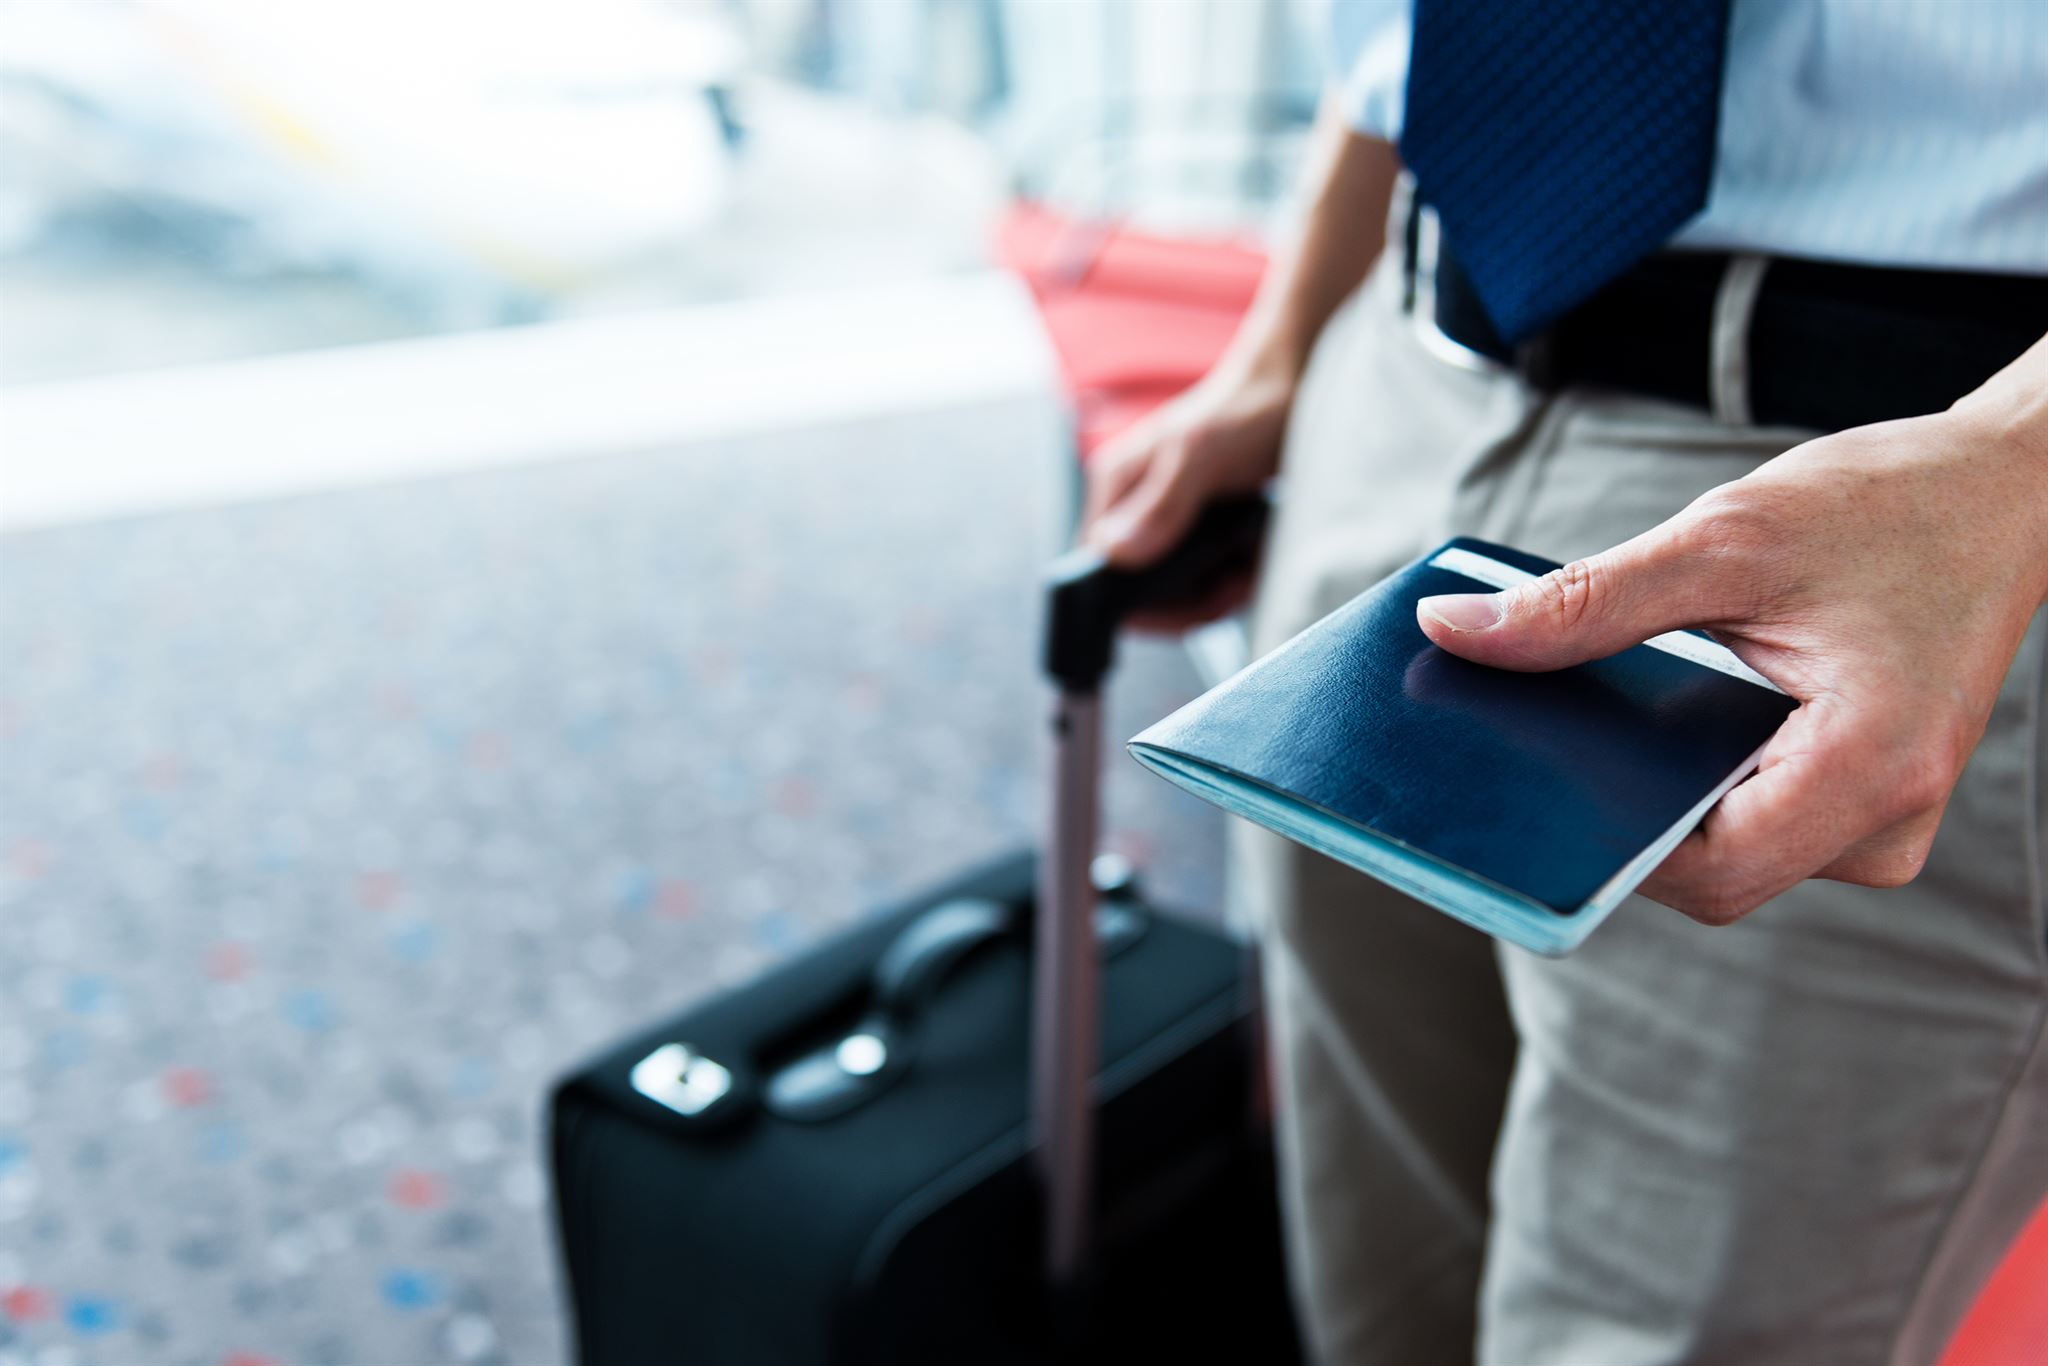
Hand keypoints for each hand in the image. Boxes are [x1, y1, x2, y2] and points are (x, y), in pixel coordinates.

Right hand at [1080, 362, 1293, 629]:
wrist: (1292, 390)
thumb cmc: (1243, 411)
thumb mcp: (1202, 455)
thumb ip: (1161, 505)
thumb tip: (1113, 555)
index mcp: (1115, 487)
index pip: (1095, 567)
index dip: (1129, 600)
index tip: (1181, 607)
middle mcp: (1133, 509)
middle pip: (1138, 589)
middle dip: (1186, 600)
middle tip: (1231, 585)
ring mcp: (1166, 524)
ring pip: (1176, 592)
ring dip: (1216, 593)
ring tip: (1247, 567)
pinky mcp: (1199, 533)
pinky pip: (1205, 579)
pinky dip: (1232, 580)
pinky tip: (1254, 559)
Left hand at [1414, 402, 2047, 924]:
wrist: (2000, 494)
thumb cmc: (1886, 506)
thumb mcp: (1723, 538)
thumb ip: (1586, 602)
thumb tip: (1454, 635)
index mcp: (1874, 766)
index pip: (1710, 871)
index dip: (1603, 848)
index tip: (1510, 798)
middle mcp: (1884, 821)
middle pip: (1709, 870)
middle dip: (1610, 815)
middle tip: (1515, 748)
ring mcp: (1875, 821)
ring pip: (1722, 849)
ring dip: (1644, 794)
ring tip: (1571, 723)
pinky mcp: (1854, 800)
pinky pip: (1747, 817)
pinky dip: (1684, 777)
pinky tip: (1632, 721)